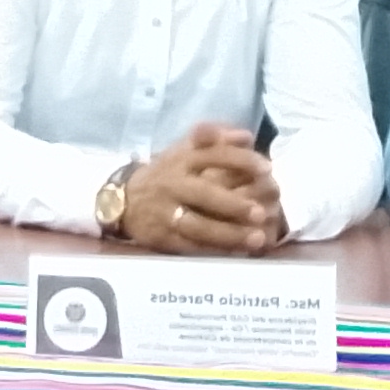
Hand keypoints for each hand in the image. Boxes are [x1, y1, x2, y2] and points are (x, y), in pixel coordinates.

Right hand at [122, 123, 281, 255]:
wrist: (122, 200)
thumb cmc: (166, 174)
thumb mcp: (184, 151)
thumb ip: (216, 140)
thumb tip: (246, 137)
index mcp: (182, 159)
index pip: (213, 155)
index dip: (241, 161)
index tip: (267, 169)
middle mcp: (174, 184)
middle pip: (205, 194)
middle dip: (234, 204)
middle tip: (262, 212)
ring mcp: (166, 213)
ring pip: (199, 225)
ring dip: (229, 233)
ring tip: (257, 238)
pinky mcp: (163, 238)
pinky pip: (191, 246)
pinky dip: (216, 250)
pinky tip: (238, 252)